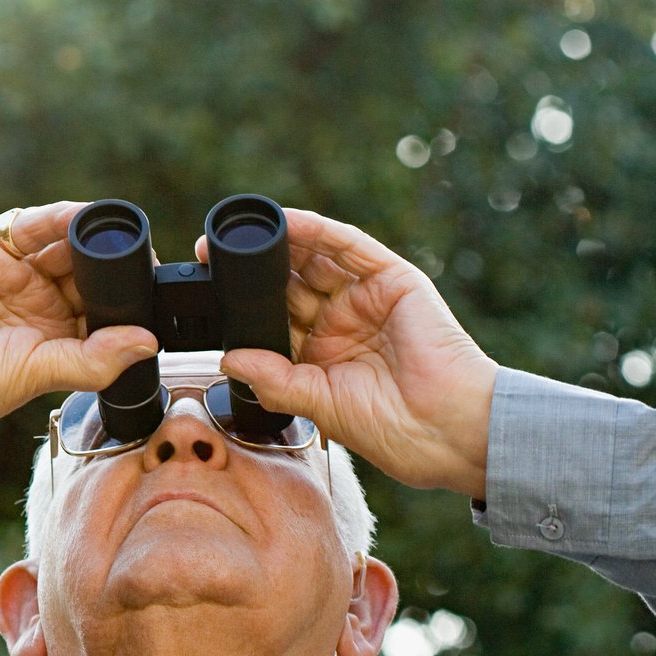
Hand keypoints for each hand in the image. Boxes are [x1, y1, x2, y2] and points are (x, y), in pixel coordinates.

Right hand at [0, 202, 158, 464]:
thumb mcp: (37, 374)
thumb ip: (93, 358)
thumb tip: (148, 344)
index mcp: (53, 342)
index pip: (104, 314)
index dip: (131, 303)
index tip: (158, 298)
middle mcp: (36, 306)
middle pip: (90, 276)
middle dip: (117, 268)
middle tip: (146, 263)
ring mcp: (14, 275)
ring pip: (66, 248)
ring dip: (92, 242)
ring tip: (117, 241)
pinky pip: (32, 227)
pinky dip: (59, 219)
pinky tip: (82, 221)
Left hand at [208, 210, 496, 497]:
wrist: (450, 433)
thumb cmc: (396, 431)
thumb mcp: (320, 405)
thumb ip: (274, 379)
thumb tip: (227, 359)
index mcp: (323, 355)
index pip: (274, 317)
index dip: (241, 302)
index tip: (205, 290)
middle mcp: (343, 322)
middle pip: (290, 283)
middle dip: (251, 269)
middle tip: (210, 254)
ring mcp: (367, 299)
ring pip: (315, 259)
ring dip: (278, 244)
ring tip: (239, 234)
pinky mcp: (393, 281)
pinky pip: (349, 247)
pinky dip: (317, 231)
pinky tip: (285, 223)